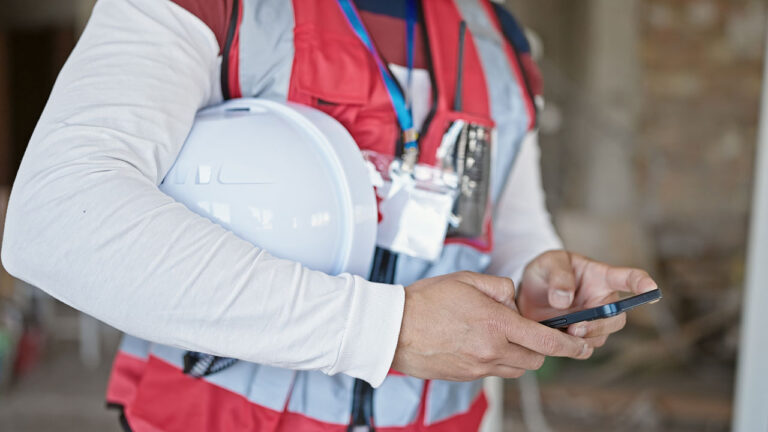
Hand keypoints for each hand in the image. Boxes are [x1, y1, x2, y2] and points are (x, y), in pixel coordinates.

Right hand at [391, 271, 590, 380]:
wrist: (393, 328)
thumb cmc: (426, 300)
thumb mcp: (467, 280)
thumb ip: (500, 287)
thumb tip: (513, 300)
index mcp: (496, 323)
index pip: (545, 340)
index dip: (569, 345)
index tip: (581, 344)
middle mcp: (491, 349)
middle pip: (536, 358)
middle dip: (543, 348)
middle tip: (536, 334)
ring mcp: (478, 367)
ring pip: (518, 369)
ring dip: (522, 356)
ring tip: (507, 338)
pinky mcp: (466, 376)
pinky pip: (495, 373)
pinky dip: (500, 362)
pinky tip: (485, 345)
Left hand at [517, 250, 657, 349]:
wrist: (527, 291)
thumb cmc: (545, 271)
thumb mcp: (548, 264)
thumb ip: (558, 277)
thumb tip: (564, 300)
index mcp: (601, 277)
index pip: (629, 278)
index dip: (643, 284)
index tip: (652, 290)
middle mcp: (602, 301)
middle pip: (617, 319)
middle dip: (600, 326)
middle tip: (576, 328)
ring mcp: (592, 321)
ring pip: (600, 337)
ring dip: (584, 339)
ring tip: (562, 333)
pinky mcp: (578, 337)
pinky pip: (584, 349)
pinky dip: (572, 349)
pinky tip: (556, 341)